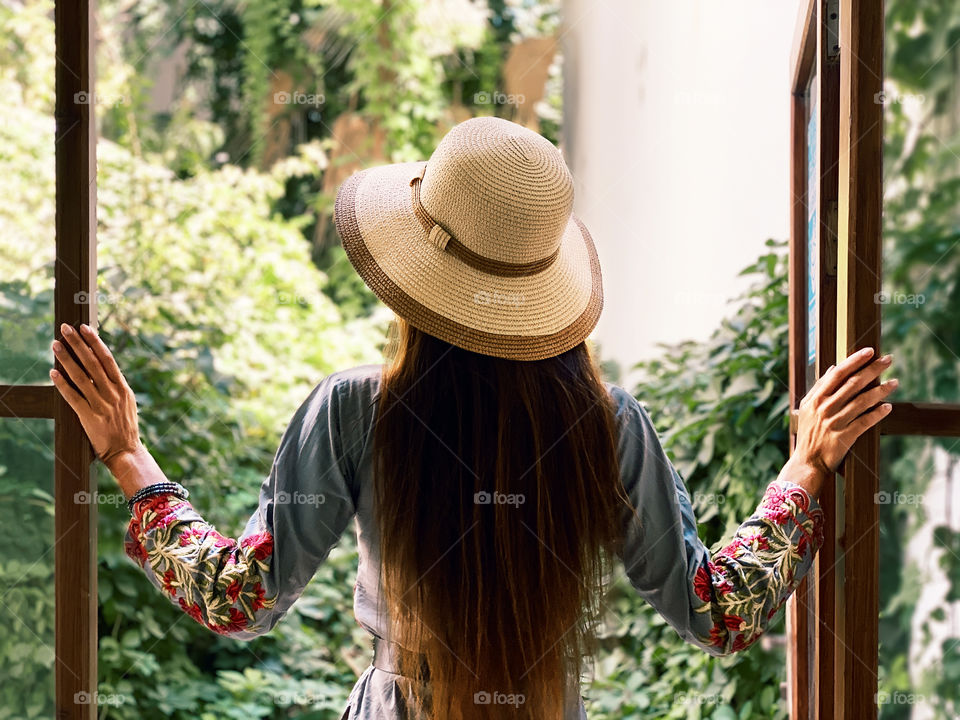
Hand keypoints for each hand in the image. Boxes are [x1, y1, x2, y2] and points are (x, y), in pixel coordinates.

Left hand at [50, 323, 142, 468]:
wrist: (126, 452)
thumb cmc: (125, 428)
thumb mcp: (128, 403)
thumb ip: (117, 386)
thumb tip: (105, 369)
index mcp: (123, 388)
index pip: (107, 359)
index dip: (95, 342)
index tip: (84, 328)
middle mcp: (113, 393)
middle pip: (93, 363)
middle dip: (79, 344)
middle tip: (66, 328)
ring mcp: (101, 405)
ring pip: (81, 377)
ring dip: (67, 359)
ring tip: (56, 344)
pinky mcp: (89, 417)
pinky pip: (73, 397)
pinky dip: (62, 384)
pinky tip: (53, 372)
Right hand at [794, 347, 896, 475]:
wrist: (808, 461)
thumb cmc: (809, 432)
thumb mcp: (808, 408)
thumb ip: (819, 387)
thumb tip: (833, 368)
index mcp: (816, 398)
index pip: (838, 374)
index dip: (854, 361)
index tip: (869, 351)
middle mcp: (826, 408)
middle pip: (853, 384)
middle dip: (872, 369)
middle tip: (888, 360)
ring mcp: (835, 422)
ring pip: (862, 401)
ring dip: (881, 390)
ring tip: (895, 382)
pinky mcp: (845, 436)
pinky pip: (865, 422)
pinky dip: (877, 413)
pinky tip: (888, 407)